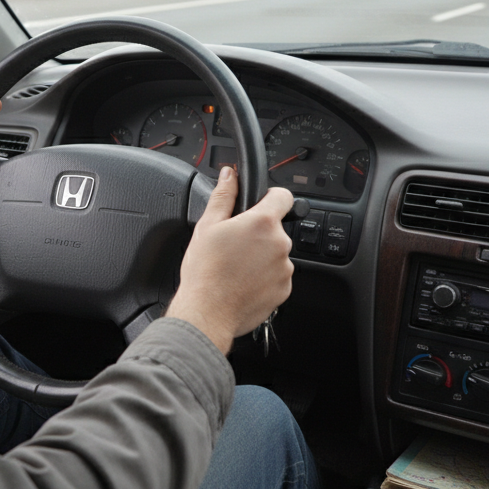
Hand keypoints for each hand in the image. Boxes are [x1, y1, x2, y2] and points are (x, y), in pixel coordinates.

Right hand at [166, 167, 294, 353]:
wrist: (207, 312)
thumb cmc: (205, 271)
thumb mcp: (207, 226)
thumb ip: (224, 196)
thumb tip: (230, 175)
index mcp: (262, 223)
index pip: (283, 197)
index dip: (271, 197)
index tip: (261, 204)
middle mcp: (279, 244)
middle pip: (276, 228)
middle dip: (258, 233)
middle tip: (235, 245)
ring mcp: (284, 269)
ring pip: (276, 253)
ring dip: (262, 256)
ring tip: (236, 267)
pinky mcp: (284, 290)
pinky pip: (277, 276)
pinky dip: (264, 277)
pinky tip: (243, 282)